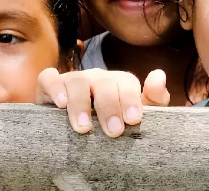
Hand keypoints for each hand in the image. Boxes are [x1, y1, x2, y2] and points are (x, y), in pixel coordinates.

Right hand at [36, 68, 169, 137]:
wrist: (75, 133)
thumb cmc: (111, 122)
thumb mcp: (134, 115)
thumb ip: (153, 99)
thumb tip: (159, 75)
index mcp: (118, 82)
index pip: (127, 83)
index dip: (130, 99)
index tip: (133, 120)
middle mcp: (96, 78)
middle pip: (103, 82)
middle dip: (109, 106)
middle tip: (113, 131)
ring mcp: (72, 79)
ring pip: (77, 80)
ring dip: (81, 103)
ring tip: (83, 128)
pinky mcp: (49, 85)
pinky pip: (49, 78)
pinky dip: (55, 87)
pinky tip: (60, 104)